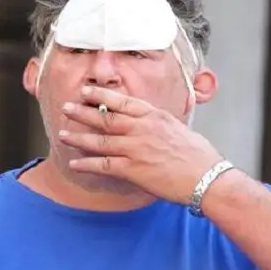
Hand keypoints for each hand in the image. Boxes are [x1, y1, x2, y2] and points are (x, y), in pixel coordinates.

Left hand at [58, 86, 226, 204]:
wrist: (208, 178)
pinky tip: (74, 164)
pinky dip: (86, 164)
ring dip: (78, 137)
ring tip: (62, 134)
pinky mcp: (133, 170)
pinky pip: (103, 165)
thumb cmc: (199, 155)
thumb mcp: (178, 128)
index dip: (101, 96)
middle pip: (105, 118)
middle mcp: (142, 128)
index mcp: (154, 116)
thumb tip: (147, 120)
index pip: (122, 102)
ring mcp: (136, 148)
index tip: (86, 91)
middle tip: (66, 107)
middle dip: (82, 112)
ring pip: (100, 140)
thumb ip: (158, 123)